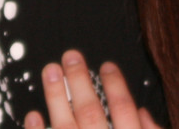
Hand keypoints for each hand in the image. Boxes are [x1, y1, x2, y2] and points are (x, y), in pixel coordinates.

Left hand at [24, 50, 160, 128]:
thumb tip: (145, 114)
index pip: (124, 109)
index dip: (115, 84)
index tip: (107, 66)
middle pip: (90, 112)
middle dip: (79, 80)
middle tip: (71, 56)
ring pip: (65, 125)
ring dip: (55, 96)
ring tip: (50, 72)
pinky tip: (32, 115)